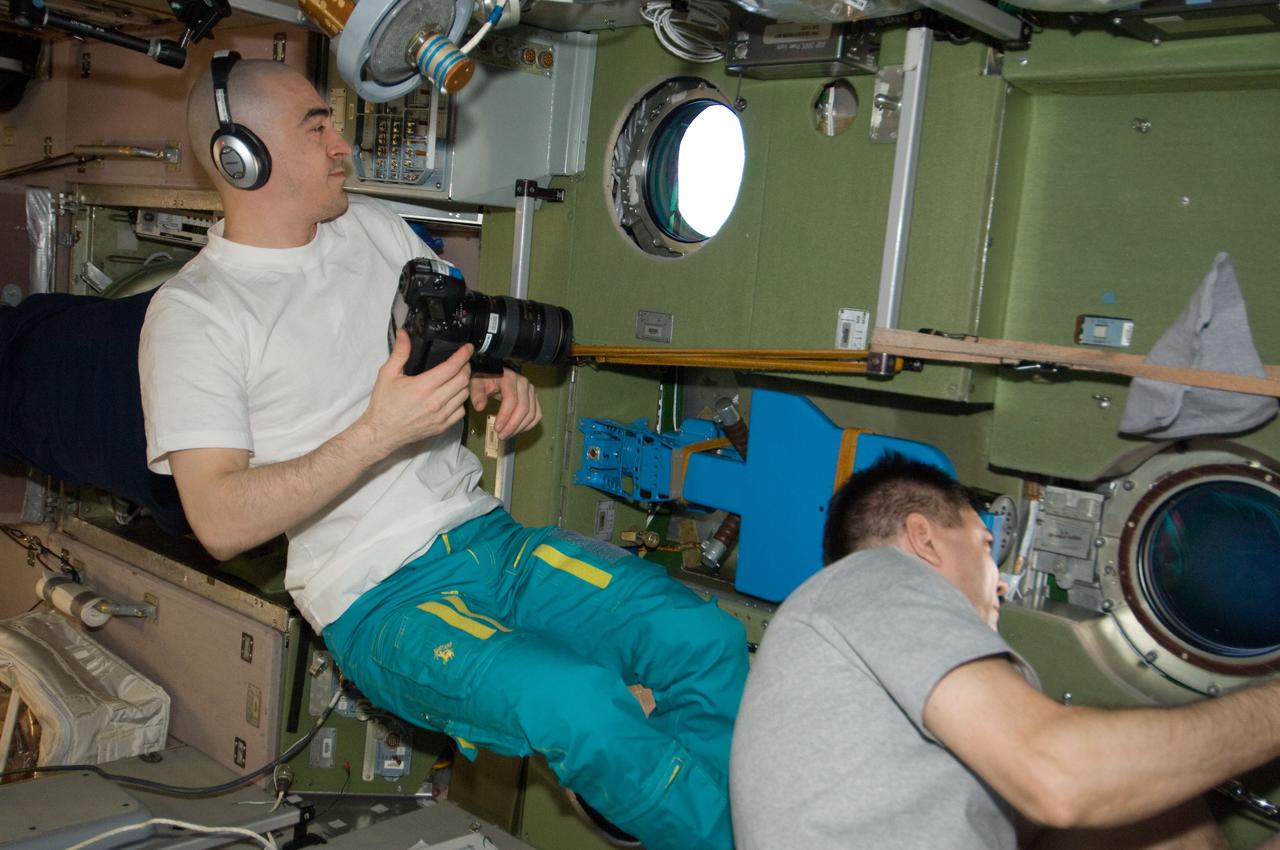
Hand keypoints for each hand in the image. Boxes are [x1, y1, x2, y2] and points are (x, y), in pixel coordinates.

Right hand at [360, 330, 472, 455]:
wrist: (381, 432)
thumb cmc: (384, 403)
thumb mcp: (387, 374)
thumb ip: (400, 352)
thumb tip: (403, 332)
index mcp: (424, 386)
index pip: (452, 367)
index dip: (463, 355)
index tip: (468, 348)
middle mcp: (436, 401)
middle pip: (463, 380)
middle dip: (466, 367)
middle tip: (462, 362)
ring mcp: (441, 416)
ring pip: (464, 395)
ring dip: (464, 383)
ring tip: (458, 377)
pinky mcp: (442, 426)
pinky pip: (461, 411)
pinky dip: (460, 401)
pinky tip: (453, 396)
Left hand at [469, 366, 541, 440]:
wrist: (495, 373)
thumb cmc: (486, 378)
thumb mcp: (477, 383)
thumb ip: (477, 394)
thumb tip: (480, 407)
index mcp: (509, 378)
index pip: (511, 399)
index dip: (505, 416)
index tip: (497, 428)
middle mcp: (524, 383)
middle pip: (523, 408)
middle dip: (512, 425)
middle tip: (501, 435)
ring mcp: (531, 391)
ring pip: (532, 414)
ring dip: (520, 428)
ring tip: (507, 434)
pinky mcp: (534, 398)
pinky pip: (537, 415)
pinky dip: (528, 425)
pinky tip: (517, 430)